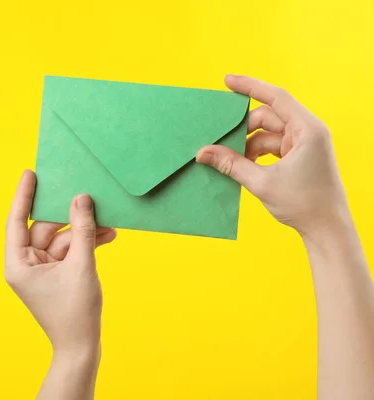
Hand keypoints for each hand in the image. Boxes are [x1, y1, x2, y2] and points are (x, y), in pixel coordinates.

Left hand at [4, 170, 116, 355]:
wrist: (82, 348)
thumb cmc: (75, 313)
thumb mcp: (81, 265)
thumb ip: (83, 230)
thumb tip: (81, 199)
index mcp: (18, 263)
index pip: (18, 221)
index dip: (24, 195)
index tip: (31, 173)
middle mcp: (26, 264)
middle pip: (46, 228)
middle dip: (70, 217)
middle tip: (88, 196)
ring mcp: (42, 270)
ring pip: (62, 239)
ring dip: (84, 232)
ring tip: (108, 223)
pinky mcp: (57, 274)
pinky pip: (70, 251)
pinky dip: (86, 244)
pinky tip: (107, 236)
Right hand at [196, 74, 349, 236]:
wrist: (326, 229)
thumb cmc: (304, 204)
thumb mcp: (261, 182)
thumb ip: (231, 164)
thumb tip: (203, 153)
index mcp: (307, 130)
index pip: (275, 97)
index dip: (250, 87)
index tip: (228, 81)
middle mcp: (308, 132)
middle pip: (268, 117)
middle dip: (243, 128)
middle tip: (219, 138)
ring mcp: (304, 145)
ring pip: (268, 134)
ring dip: (247, 144)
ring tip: (228, 158)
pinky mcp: (299, 157)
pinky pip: (272, 146)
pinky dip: (255, 153)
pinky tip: (241, 165)